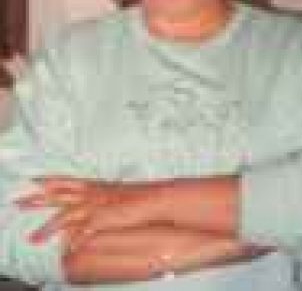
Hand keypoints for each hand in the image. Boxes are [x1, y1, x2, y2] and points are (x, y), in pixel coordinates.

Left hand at [15, 176, 162, 249]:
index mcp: (95, 186)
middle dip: (38, 200)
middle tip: (19, 202)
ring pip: (66, 216)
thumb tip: (93, 201)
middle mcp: (92, 194)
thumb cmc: (137, 197)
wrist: (154, 199)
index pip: (67, 181)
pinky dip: (74, 239)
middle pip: (59, 195)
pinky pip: (84, 231)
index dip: (50, 180)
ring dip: (48, 227)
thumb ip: (102, 195)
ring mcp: (97, 206)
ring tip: (33, 238)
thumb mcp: (115, 192)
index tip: (34, 180)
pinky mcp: (103, 219)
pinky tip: (65, 248)